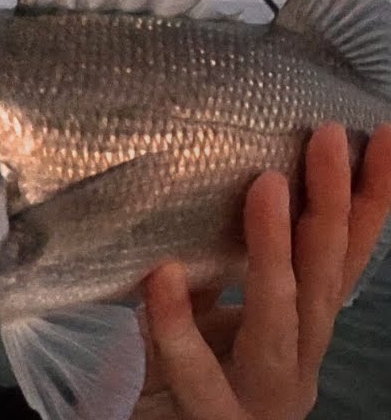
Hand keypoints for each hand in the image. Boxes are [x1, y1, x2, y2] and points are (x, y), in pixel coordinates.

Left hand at [133, 123, 390, 419]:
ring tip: (265, 185)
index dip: (368, 202)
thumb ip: (210, 282)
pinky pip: (195, 371)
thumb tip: (203, 205)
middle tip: (325, 139)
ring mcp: (262, 397)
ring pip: (277, 321)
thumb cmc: (184, 392)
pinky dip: (177, 322)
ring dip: (273, 251)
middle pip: (324, 280)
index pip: (343, 260)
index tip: (378, 137)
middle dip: (332, 207)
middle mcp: (297, 365)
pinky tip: (161, 275)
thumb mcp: (203, 326)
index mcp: (302, 335)